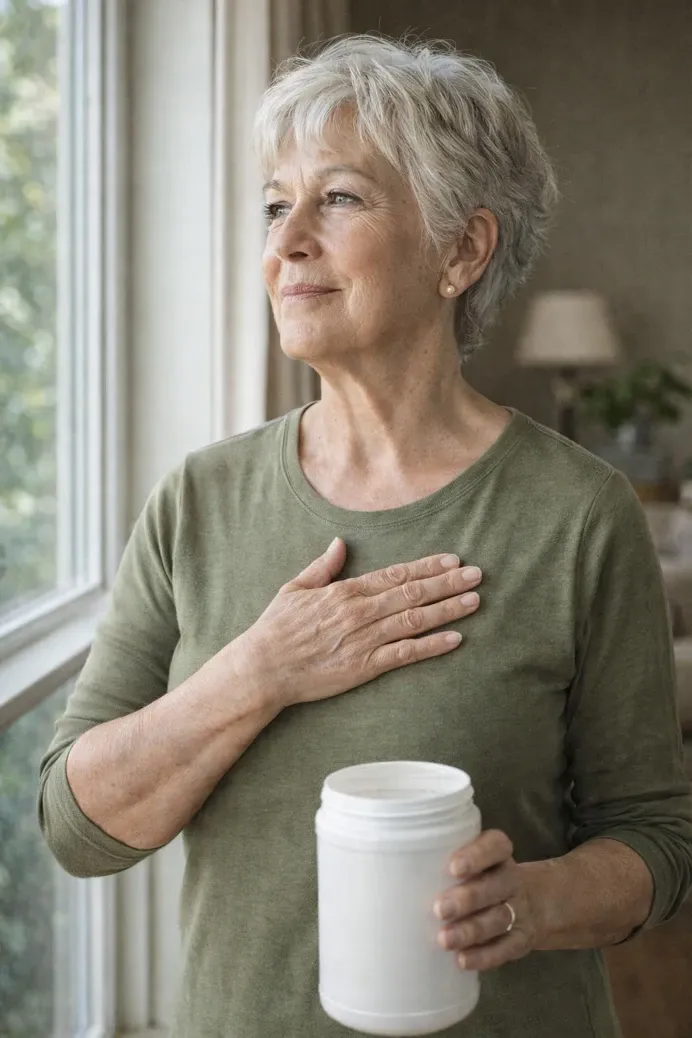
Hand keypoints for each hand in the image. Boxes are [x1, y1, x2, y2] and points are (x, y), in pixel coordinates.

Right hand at [232, 538, 481, 708]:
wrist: (262, 669)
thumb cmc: (275, 629)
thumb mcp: (294, 589)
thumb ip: (322, 567)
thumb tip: (340, 543)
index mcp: (345, 591)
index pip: (395, 574)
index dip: (427, 566)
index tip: (452, 559)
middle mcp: (360, 612)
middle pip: (413, 593)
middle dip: (448, 582)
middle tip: (477, 574)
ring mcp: (364, 640)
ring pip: (414, 620)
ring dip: (448, 609)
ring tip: (474, 600)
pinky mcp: (364, 667)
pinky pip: (405, 654)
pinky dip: (432, 646)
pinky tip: (455, 638)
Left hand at [433, 830, 539, 970]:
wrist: (540, 902)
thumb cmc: (486, 876)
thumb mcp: (478, 861)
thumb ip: (447, 862)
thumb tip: (396, 871)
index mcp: (500, 855)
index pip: (495, 847)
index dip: (477, 856)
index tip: (453, 868)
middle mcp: (512, 880)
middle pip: (495, 886)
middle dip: (467, 898)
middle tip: (438, 909)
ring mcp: (520, 910)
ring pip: (499, 919)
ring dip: (471, 930)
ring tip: (445, 939)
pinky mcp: (522, 939)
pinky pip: (507, 948)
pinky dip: (485, 956)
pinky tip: (462, 959)